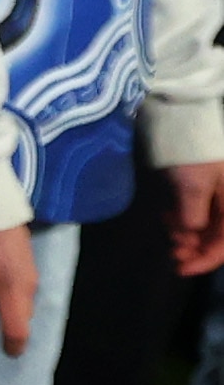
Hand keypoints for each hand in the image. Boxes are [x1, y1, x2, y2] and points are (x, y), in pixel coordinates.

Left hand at [171, 160, 223, 275]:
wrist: (181, 115)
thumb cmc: (192, 151)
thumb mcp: (193, 185)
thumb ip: (194, 215)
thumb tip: (192, 233)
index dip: (206, 259)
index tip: (181, 269)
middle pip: (216, 234)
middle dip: (194, 246)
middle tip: (171, 251)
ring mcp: (217, 191)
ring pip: (204, 223)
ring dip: (186, 233)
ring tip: (168, 232)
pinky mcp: (201, 183)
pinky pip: (195, 209)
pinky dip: (182, 217)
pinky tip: (167, 218)